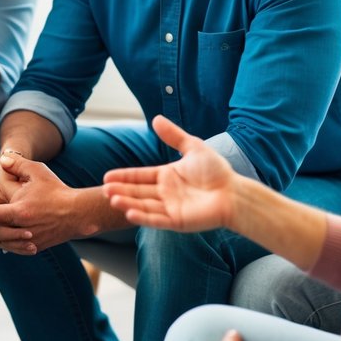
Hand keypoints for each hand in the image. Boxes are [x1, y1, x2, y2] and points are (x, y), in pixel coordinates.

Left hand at [0, 153, 82, 253]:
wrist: (79, 213)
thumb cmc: (57, 190)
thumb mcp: (38, 172)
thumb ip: (18, 165)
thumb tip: (1, 159)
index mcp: (21, 211)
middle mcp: (24, 229)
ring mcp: (31, 240)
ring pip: (3, 243)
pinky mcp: (37, 246)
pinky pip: (15, 249)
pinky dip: (6, 244)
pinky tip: (0, 240)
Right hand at [102, 115, 236, 232]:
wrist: (235, 193)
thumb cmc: (217, 171)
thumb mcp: (193, 148)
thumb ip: (173, 136)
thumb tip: (155, 118)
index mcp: (166, 176)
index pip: (140, 176)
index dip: (124, 177)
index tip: (107, 176)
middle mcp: (165, 193)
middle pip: (137, 192)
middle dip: (121, 191)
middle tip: (105, 189)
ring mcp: (169, 208)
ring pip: (143, 206)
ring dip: (128, 203)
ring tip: (113, 199)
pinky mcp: (177, 222)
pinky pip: (156, 219)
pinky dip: (143, 217)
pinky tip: (130, 213)